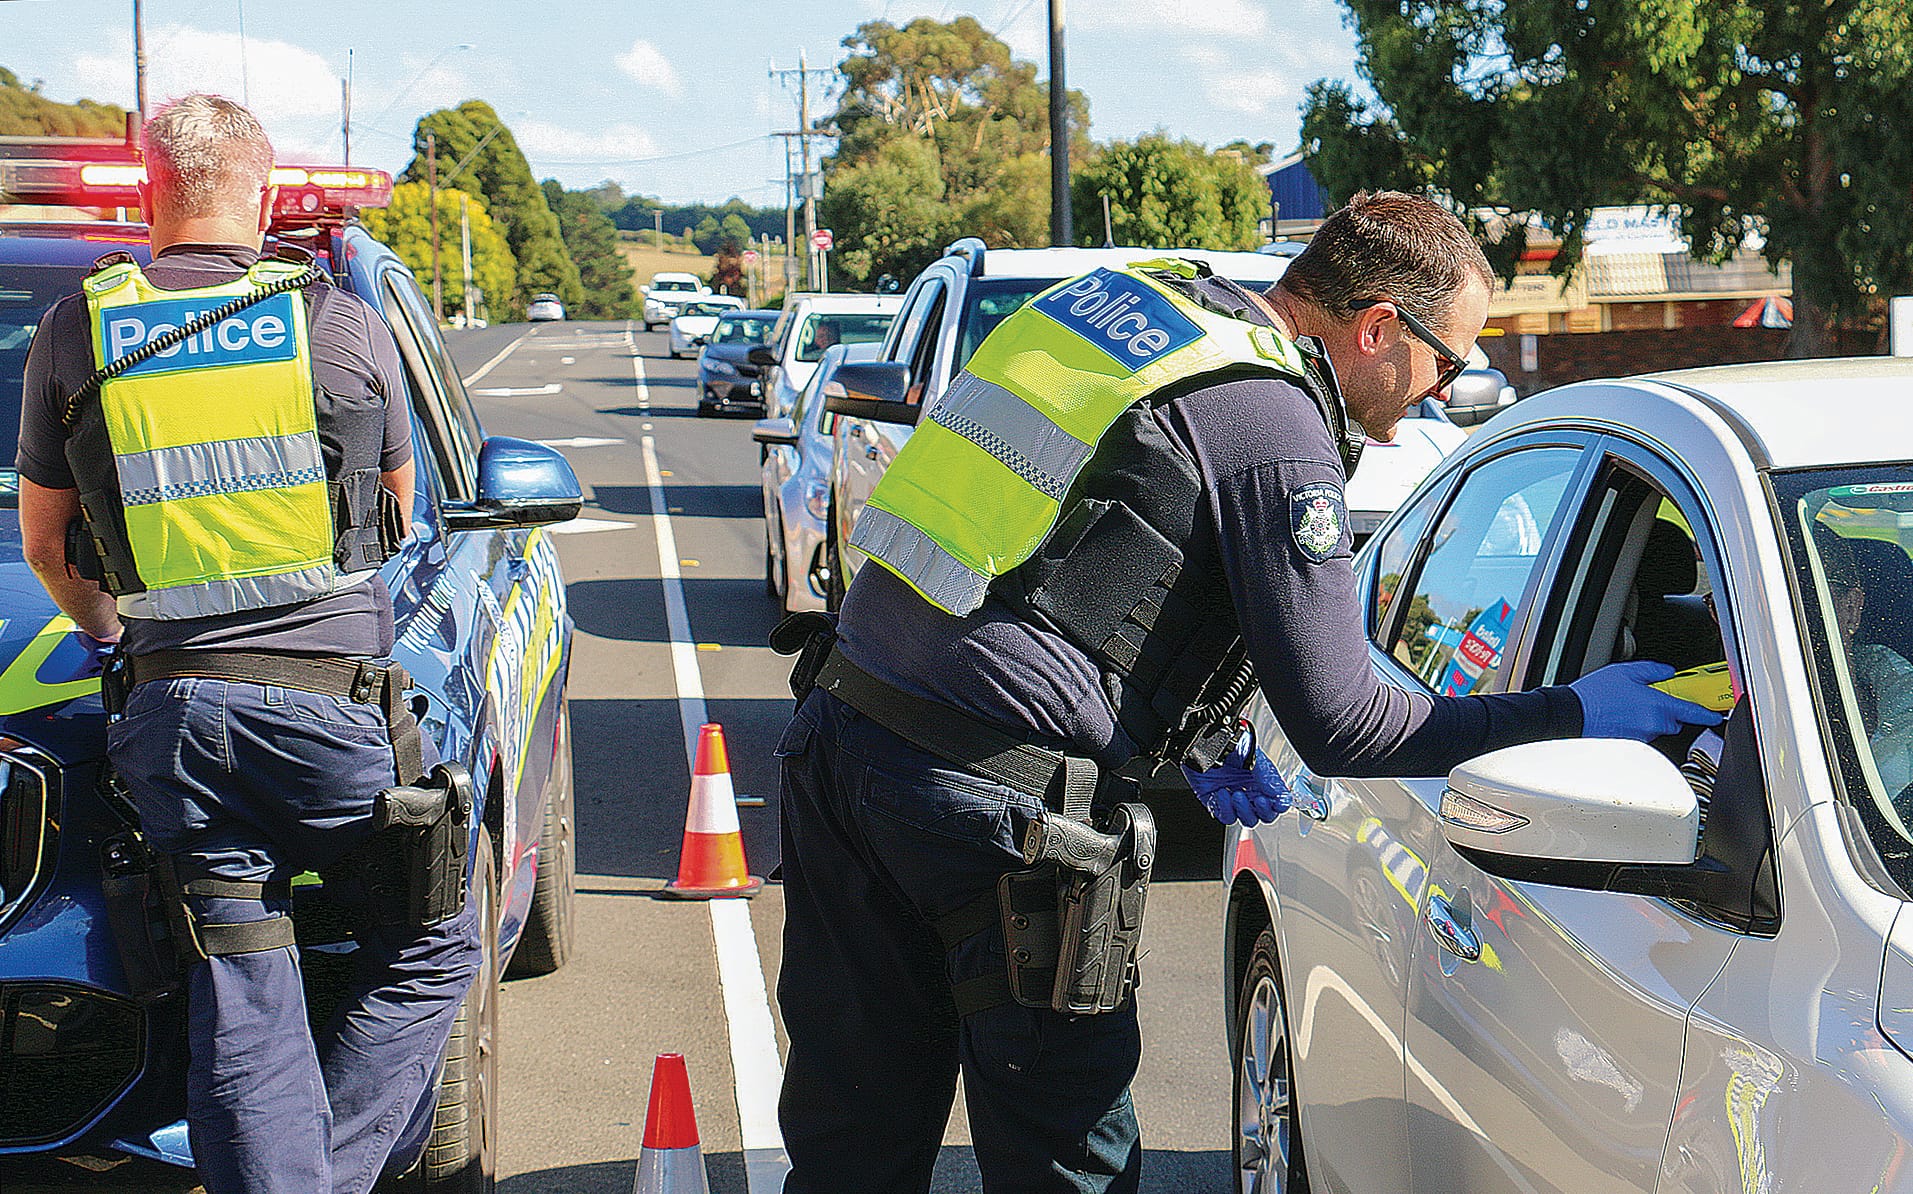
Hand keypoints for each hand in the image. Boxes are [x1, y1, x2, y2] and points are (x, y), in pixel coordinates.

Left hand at [1183, 726, 1291, 825]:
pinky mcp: (1215, 801)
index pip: (1277, 801)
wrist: (1202, 740)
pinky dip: (1226, 808)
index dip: (1279, 805)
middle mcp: (1249, 790)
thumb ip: (1269, 779)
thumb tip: (1281, 797)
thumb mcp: (1254, 757)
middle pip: (1265, 815)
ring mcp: (1233, 797)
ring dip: (1244, 810)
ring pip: (1247, 819)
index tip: (1278, 803)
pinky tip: (1222, 793)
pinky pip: (1226, 816)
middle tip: (1259, 800)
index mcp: (1262, 780)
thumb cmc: (1227, 741)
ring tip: (1237, 794)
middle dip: (1264, 810)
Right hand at [1569, 660, 1723, 739]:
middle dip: (1666, 711)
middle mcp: (1653, 725)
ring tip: (1627, 707)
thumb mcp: (1625, 671)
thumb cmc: (1594, 695)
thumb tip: (1667, 672)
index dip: (1706, 712)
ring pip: (1657, 728)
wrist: (1572, 715)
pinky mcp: (1630, 745)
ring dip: (1649, 719)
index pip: (1692, 711)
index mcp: (1657, 706)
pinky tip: (1620, 716)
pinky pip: (1642, 734)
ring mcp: (1642, 737)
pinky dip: (1636, 726)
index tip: (1713, 712)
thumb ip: (1654, 670)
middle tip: (1649, 698)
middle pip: (1674, 721)